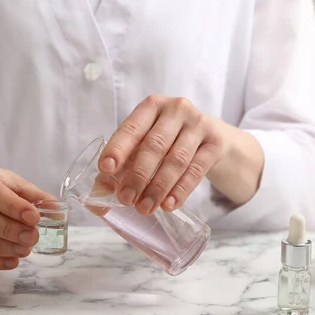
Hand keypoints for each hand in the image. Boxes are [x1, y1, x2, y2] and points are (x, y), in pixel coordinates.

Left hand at [98, 95, 224, 213]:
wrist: (211, 138)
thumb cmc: (169, 141)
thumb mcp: (143, 145)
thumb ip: (120, 166)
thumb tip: (99, 195)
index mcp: (151, 106)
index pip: (131, 128)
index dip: (117, 149)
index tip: (105, 169)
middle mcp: (176, 109)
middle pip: (154, 146)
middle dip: (138, 175)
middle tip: (126, 199)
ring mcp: (199, 124)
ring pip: (176, 160)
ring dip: (158, 187)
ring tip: (144, 208)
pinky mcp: (215, 143)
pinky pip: (196, 171)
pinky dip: (180, 190)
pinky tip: (168, 205)